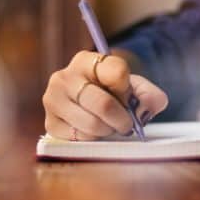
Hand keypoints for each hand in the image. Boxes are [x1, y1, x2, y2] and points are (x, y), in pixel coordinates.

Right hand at [42, 50, 167, 140]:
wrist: (87, 105)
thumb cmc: (112, 94)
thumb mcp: (133, 88)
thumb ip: (150, 95)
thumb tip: (149, 106)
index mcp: (86, 61)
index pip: (117, 71)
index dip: (128, 89)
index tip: (128, 96)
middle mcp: (64, 77)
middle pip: (104, 104)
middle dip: (122, 119)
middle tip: (126, 124)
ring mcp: (52, 100)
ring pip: (92, 124)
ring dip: (108, 130)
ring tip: (108, 125)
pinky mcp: (50, 123)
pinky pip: (80, 138)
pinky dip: (93, 139)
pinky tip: (93, 131)